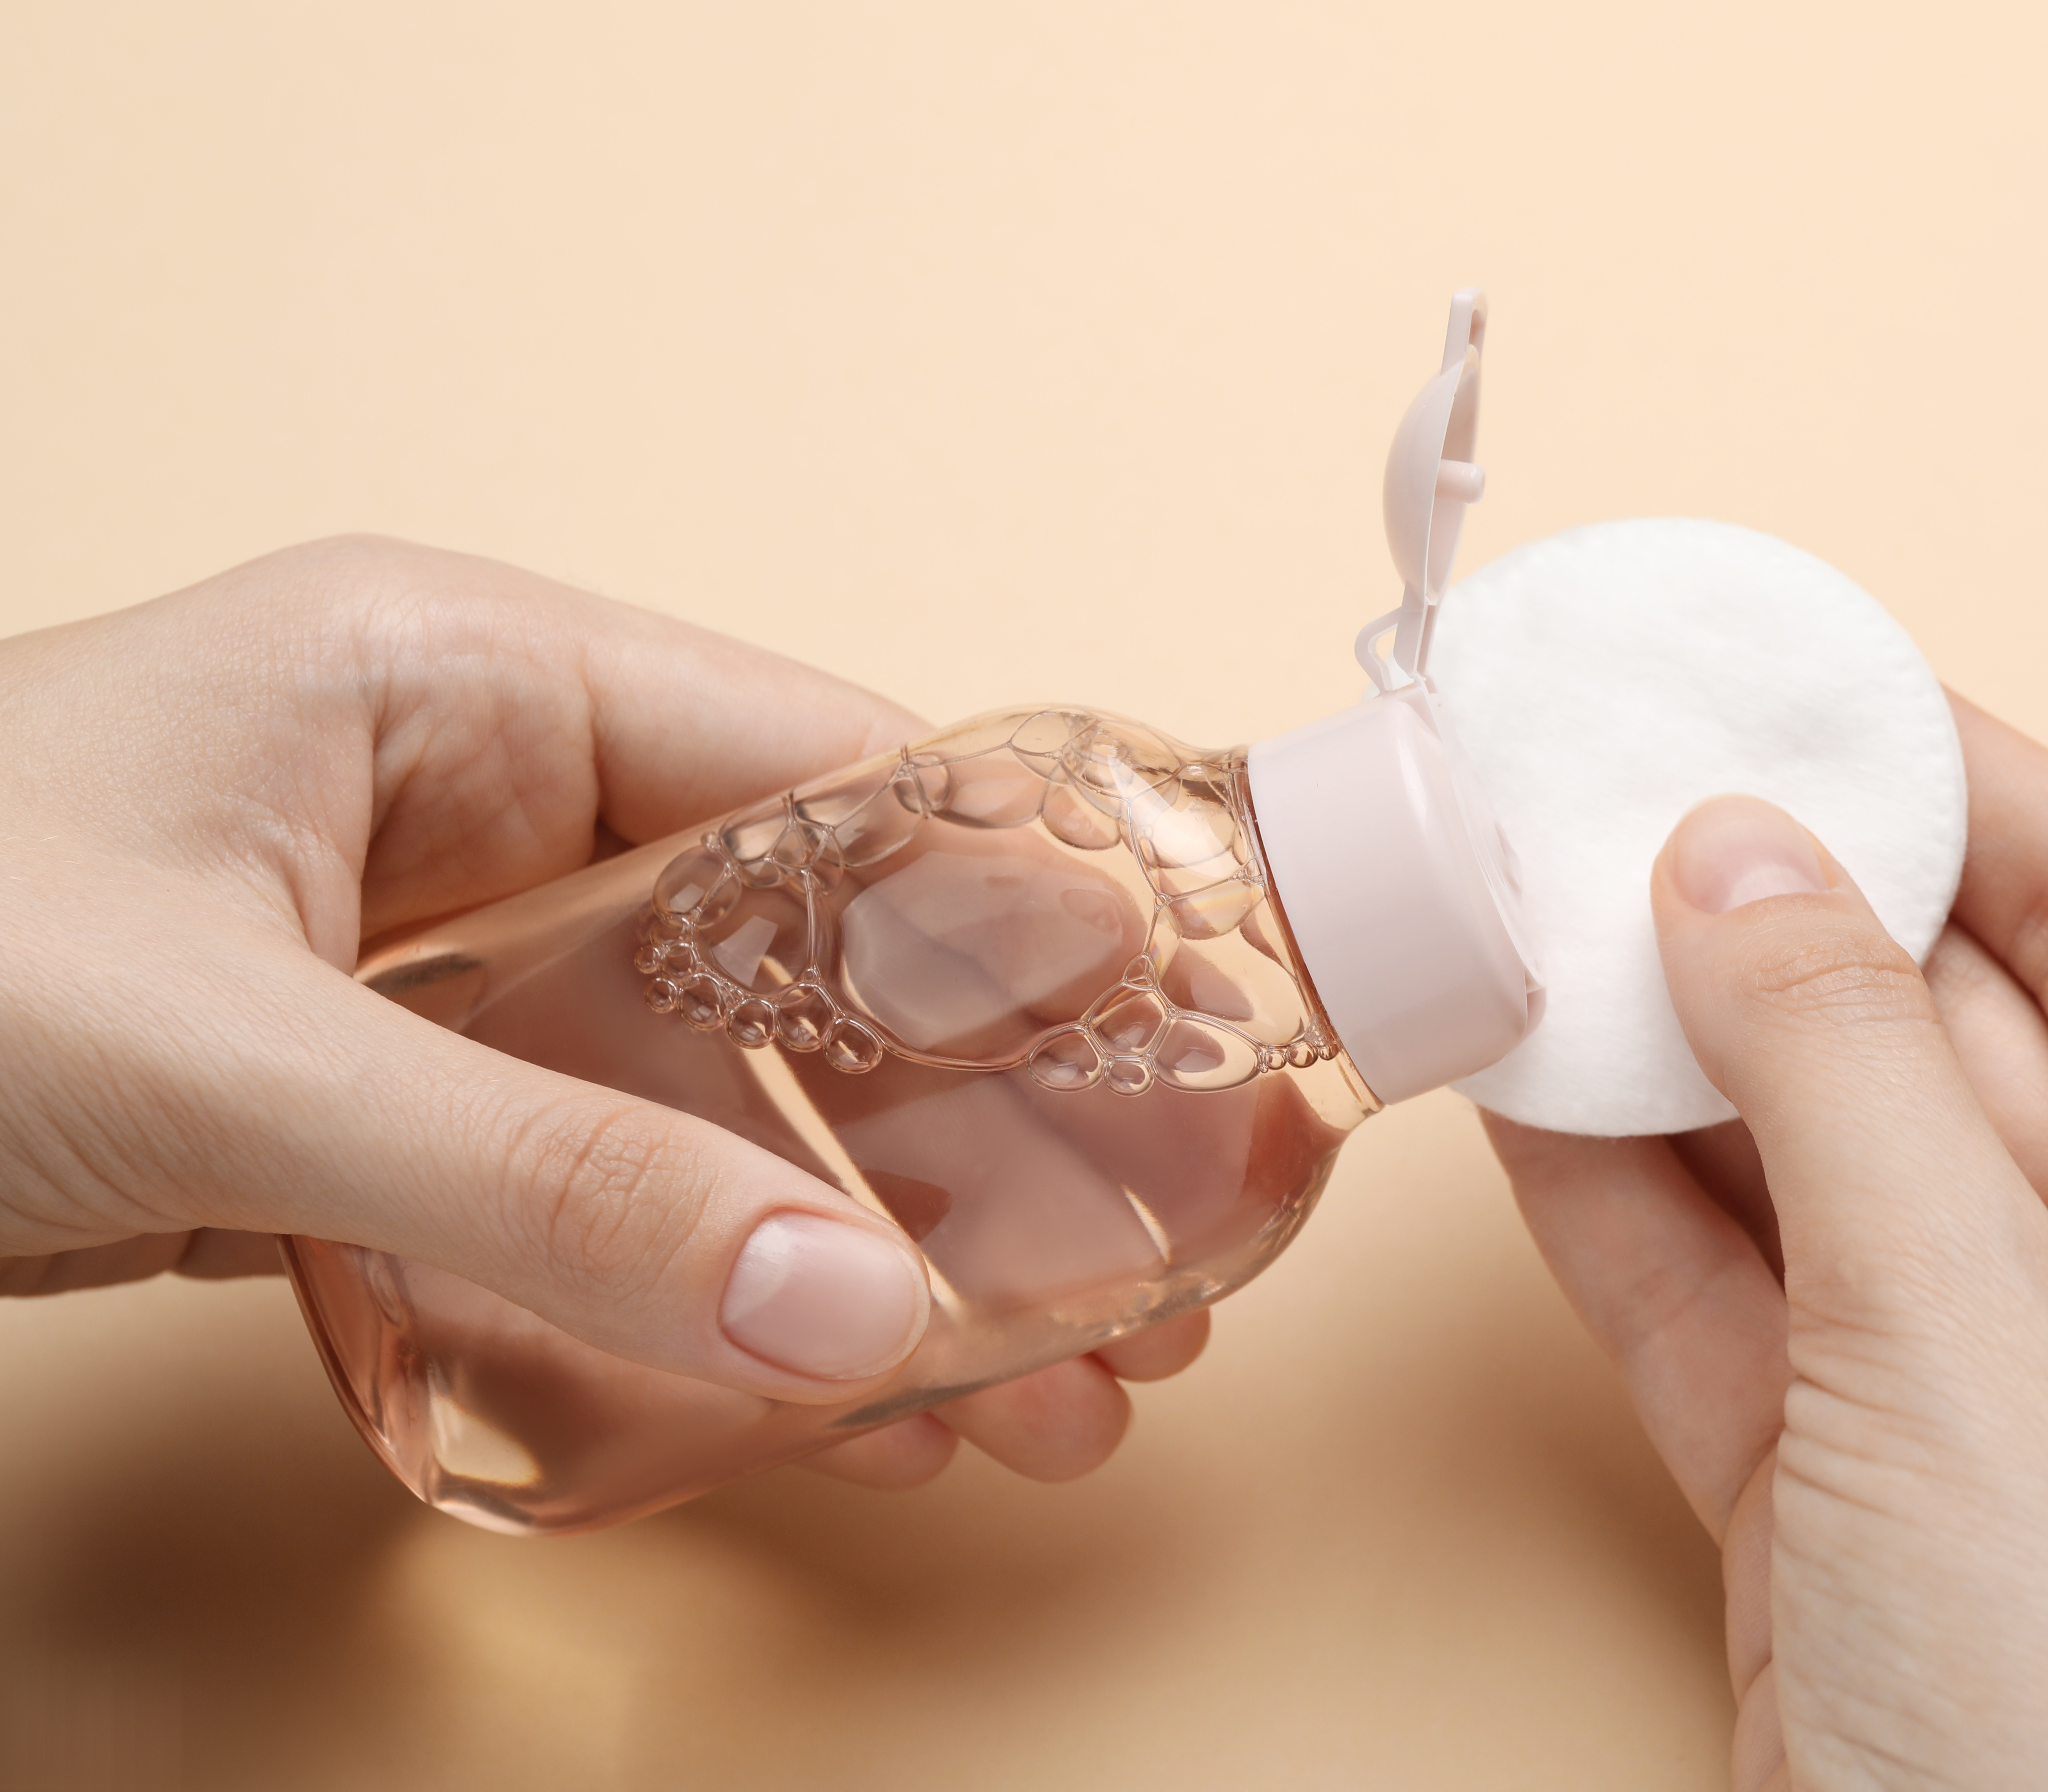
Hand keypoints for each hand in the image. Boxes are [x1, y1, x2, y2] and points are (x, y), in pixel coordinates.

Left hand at [0, 536, 1202, 1489]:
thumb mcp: (229, 1057)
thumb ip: (539, 1185)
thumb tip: (835, 1312)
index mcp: (468, 683)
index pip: (818, 775)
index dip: (1007, 917)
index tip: (1161, 1051)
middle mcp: (479, 805)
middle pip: (798, 962)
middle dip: (969, 1136)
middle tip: (1128, 1286)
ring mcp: (438, 966)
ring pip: (715, 1095)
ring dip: (866, 1244)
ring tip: (1033, 1386)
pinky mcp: (387, 1107)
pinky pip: (602, 1189)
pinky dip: (716, 1291)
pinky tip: (841, 1396)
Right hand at [1486, 700, 2047, 1789]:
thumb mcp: (1966, 1336)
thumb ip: (1838, 1068)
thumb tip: (1732, 853)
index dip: (1960, 780)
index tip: (1803, 676)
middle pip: (1946, 1027)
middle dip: (1775, 910)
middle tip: (1612, 782)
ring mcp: (1992, 1392)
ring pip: (1812, 1155)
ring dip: (1671, 1046)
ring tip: (1529, 907)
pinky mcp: (1846, 1487)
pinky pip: (1729, 1288)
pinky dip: (1621, 1194)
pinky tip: (1519, 1082)